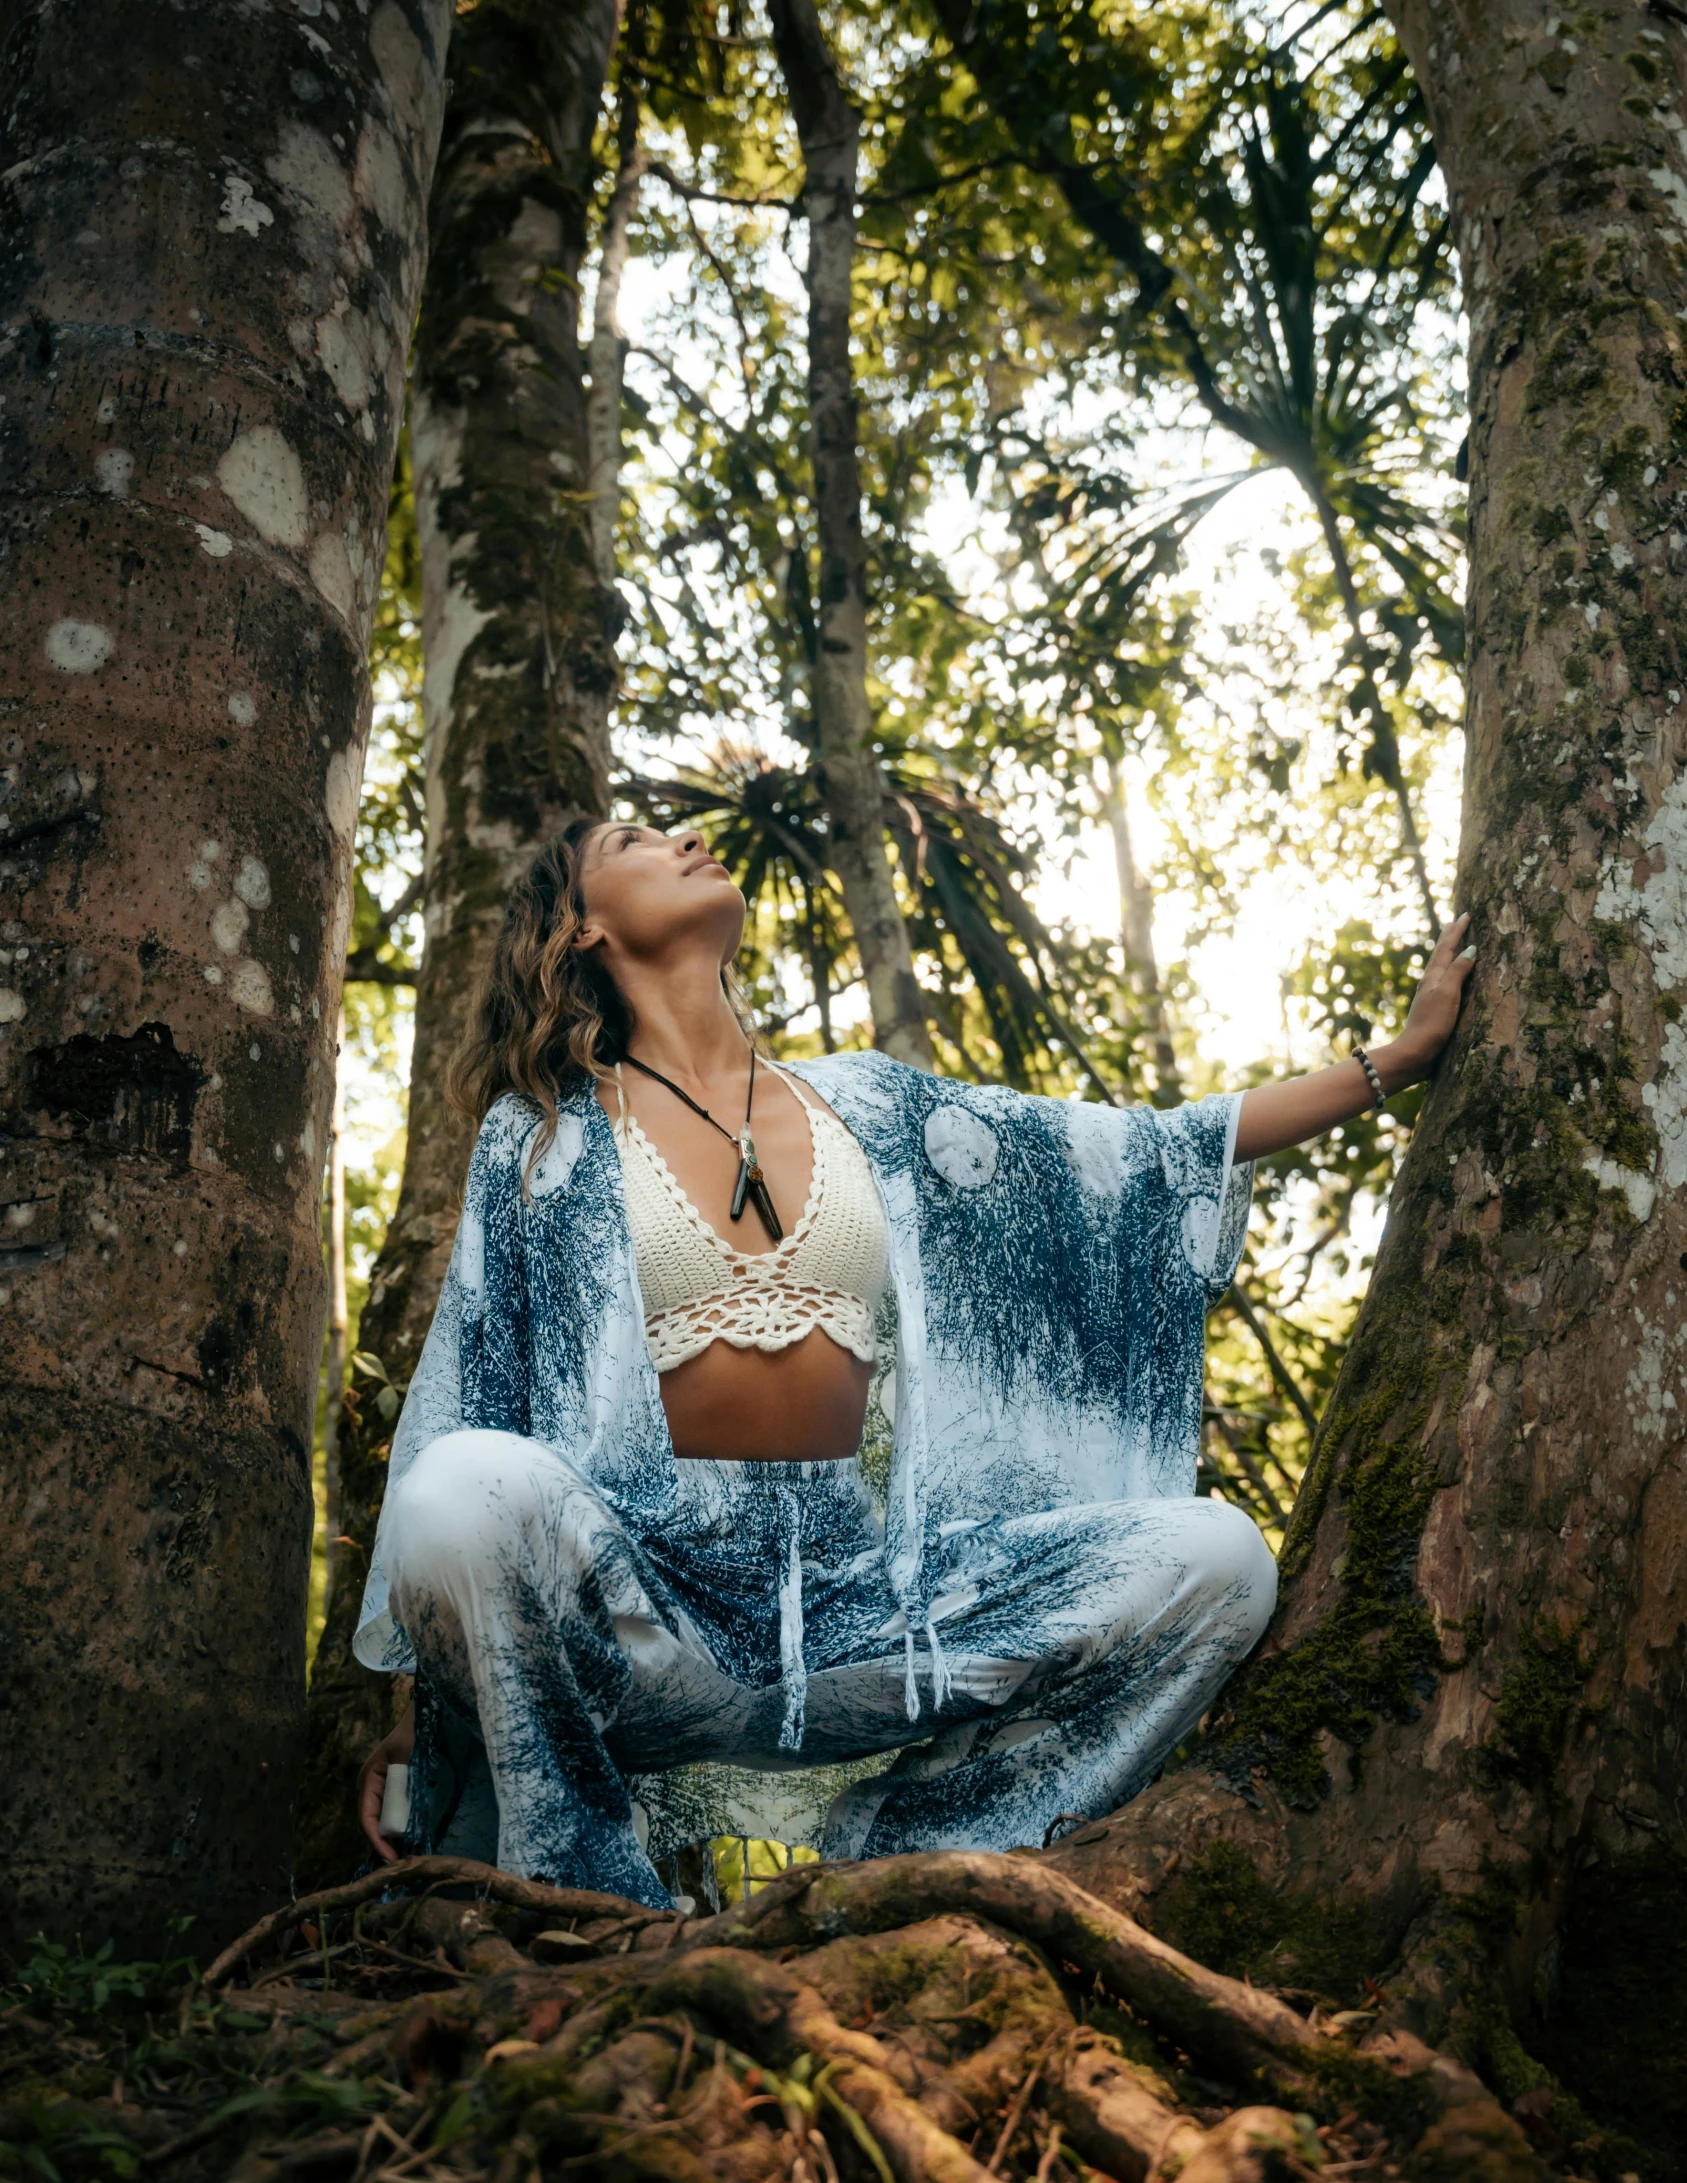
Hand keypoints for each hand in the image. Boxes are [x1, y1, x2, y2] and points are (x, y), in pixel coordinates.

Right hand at [357, 1704, 414, 1865]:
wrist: (424, 1718)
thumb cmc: (413, 1732)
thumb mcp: (405, 1752)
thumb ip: (401, 1778)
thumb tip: (400, 1810)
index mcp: (369, 1779)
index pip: (367, 1816)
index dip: (376, 1840)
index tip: (390, 1858)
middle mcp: (372, 1787)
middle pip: (374, 1823)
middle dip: (384, 1845)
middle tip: (400, 1866)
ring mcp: (385, 1790)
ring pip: (385, 1822)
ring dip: (393, 1840)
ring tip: (406, 1859)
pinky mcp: (398, 1792)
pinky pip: (396, 1814)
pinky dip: (401, 1829)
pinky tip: (411, 1842)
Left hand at [1383, 911, 1475, 1086]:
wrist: (1416, 1052)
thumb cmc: (1433, 1023)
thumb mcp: (1448, 994)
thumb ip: (1458, 971)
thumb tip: (1470, 948)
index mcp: (1434, 976)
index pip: (1447, 947)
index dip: (1457, 931)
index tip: (1465, 915)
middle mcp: (1431, 982)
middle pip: (1441, 953)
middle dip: (1451, 936)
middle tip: (1458, 921)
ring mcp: (1431, 994)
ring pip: (1441, 965)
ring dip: (1449, 951)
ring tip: (1455, 941)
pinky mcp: (1434, 1007)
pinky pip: (1444, 979)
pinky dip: (1450, 969)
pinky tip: (1450, 975)